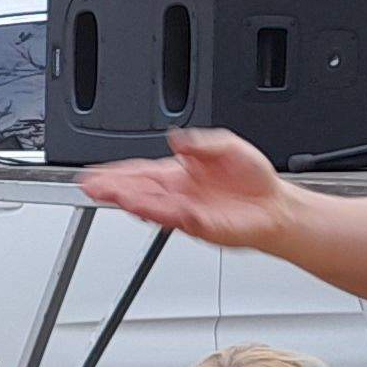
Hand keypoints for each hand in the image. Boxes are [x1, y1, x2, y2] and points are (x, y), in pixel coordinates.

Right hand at [78, 129, 294, 251]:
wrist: (275, 206)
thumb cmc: (252, 180)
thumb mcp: (227, 146)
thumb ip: (201, 143)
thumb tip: (176, 139)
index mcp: (178, 174)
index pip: (140, 172)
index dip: (116, 172)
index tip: (95, 173)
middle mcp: (177, 194)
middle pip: (138, 191)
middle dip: (113, 188)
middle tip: (91, 186)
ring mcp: (187, 212)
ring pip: (153, 207)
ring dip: (132, 202)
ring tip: (114, 195)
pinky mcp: (202, 226)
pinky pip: (179, 220)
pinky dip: (165, 214)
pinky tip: (149, 209)